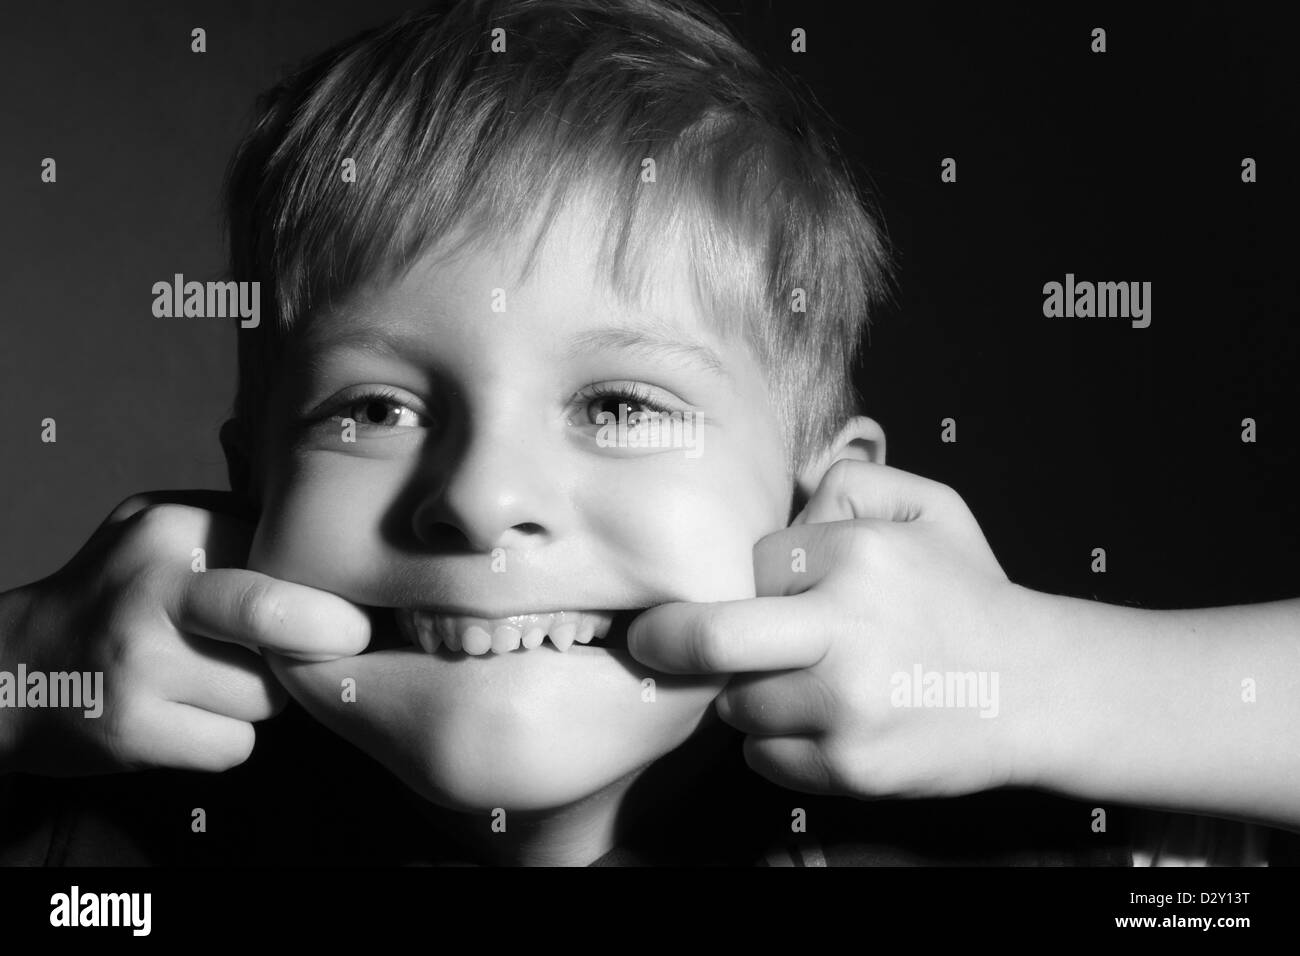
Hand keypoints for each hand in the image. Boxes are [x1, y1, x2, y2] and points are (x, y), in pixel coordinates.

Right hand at [0, 491, 369, 774]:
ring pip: (269, 694)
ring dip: (266, 696)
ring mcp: (139, 665)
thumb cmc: (116, 593)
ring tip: (224, 679)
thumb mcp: (160, 525)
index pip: (287, 555)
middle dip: (337, 632)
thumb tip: (337, 546)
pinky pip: (235, 744)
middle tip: (352, 638)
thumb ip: (238, 524)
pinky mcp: (133, 731)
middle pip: (279, 616)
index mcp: (172, 530)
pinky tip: (194, 717)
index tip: (355, 598)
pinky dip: (228, 739)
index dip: (333, 584)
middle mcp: (151, 592)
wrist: (10, 668)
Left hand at [627, 460, 1039, 798]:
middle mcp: (847, 631)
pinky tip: (820, 720)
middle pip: (709, 637)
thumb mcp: (931, 506)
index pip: (750, 564)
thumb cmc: (970, 594)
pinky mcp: (848, 769)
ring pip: (735, 702)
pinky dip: (776, 741)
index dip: (749, 578)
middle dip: (662, 637)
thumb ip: (852, 481)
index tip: (760, 591)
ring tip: (799, 679)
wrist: (1040, 691)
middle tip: (646, 637)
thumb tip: (783, 500)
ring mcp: (846, 708)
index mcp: (860, 556)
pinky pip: (763, 756)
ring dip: (747, 691)